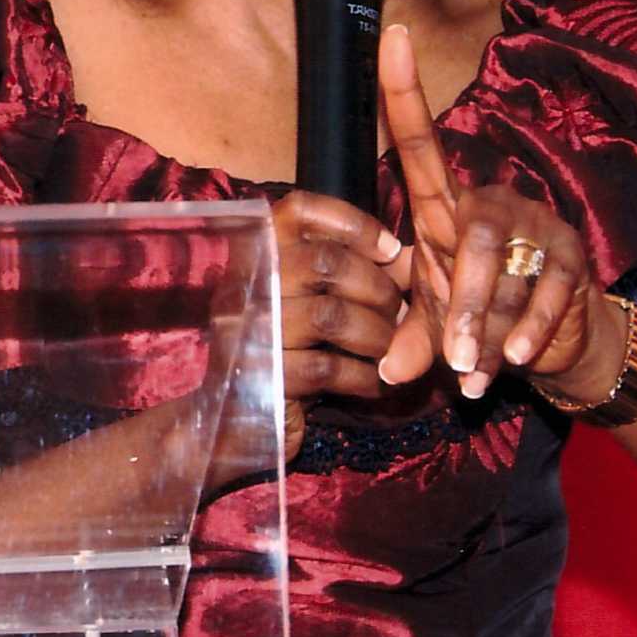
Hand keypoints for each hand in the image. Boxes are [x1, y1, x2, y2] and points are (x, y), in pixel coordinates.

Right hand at [268, 188, 410, 458]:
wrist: (232, 424)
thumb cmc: (284, 353)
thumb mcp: (310, 304)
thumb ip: (352, 274)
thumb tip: (405, 259)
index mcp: (257, 255)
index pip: (298, 211)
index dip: (350, 222)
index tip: (389, 250)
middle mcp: (248, 285)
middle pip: (324, 262)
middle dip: (377, 288)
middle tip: (399, 315)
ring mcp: (252, 331)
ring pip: (330, 316)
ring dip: (376, 334)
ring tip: (390, 350)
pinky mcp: (264, 376)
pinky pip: (328, 368)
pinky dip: (364, 376)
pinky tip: (376, 383)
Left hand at [375, 24, 622, 403]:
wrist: (554, 350)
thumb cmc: (483, 323)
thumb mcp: (438, 334)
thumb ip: (411, 346)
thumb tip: (388, 375)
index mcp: (446, 212)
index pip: (418, 145)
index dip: (404, 93)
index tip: (392, 35)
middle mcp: (489, 205)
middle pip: (471, 236)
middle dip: (462, 304)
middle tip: (454, 359)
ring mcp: (535, 225)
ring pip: (506, 268)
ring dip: (490, 326)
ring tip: (479, 370)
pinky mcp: (572, 256)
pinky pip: (547, 291)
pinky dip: (528, 332)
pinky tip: (520, 359)